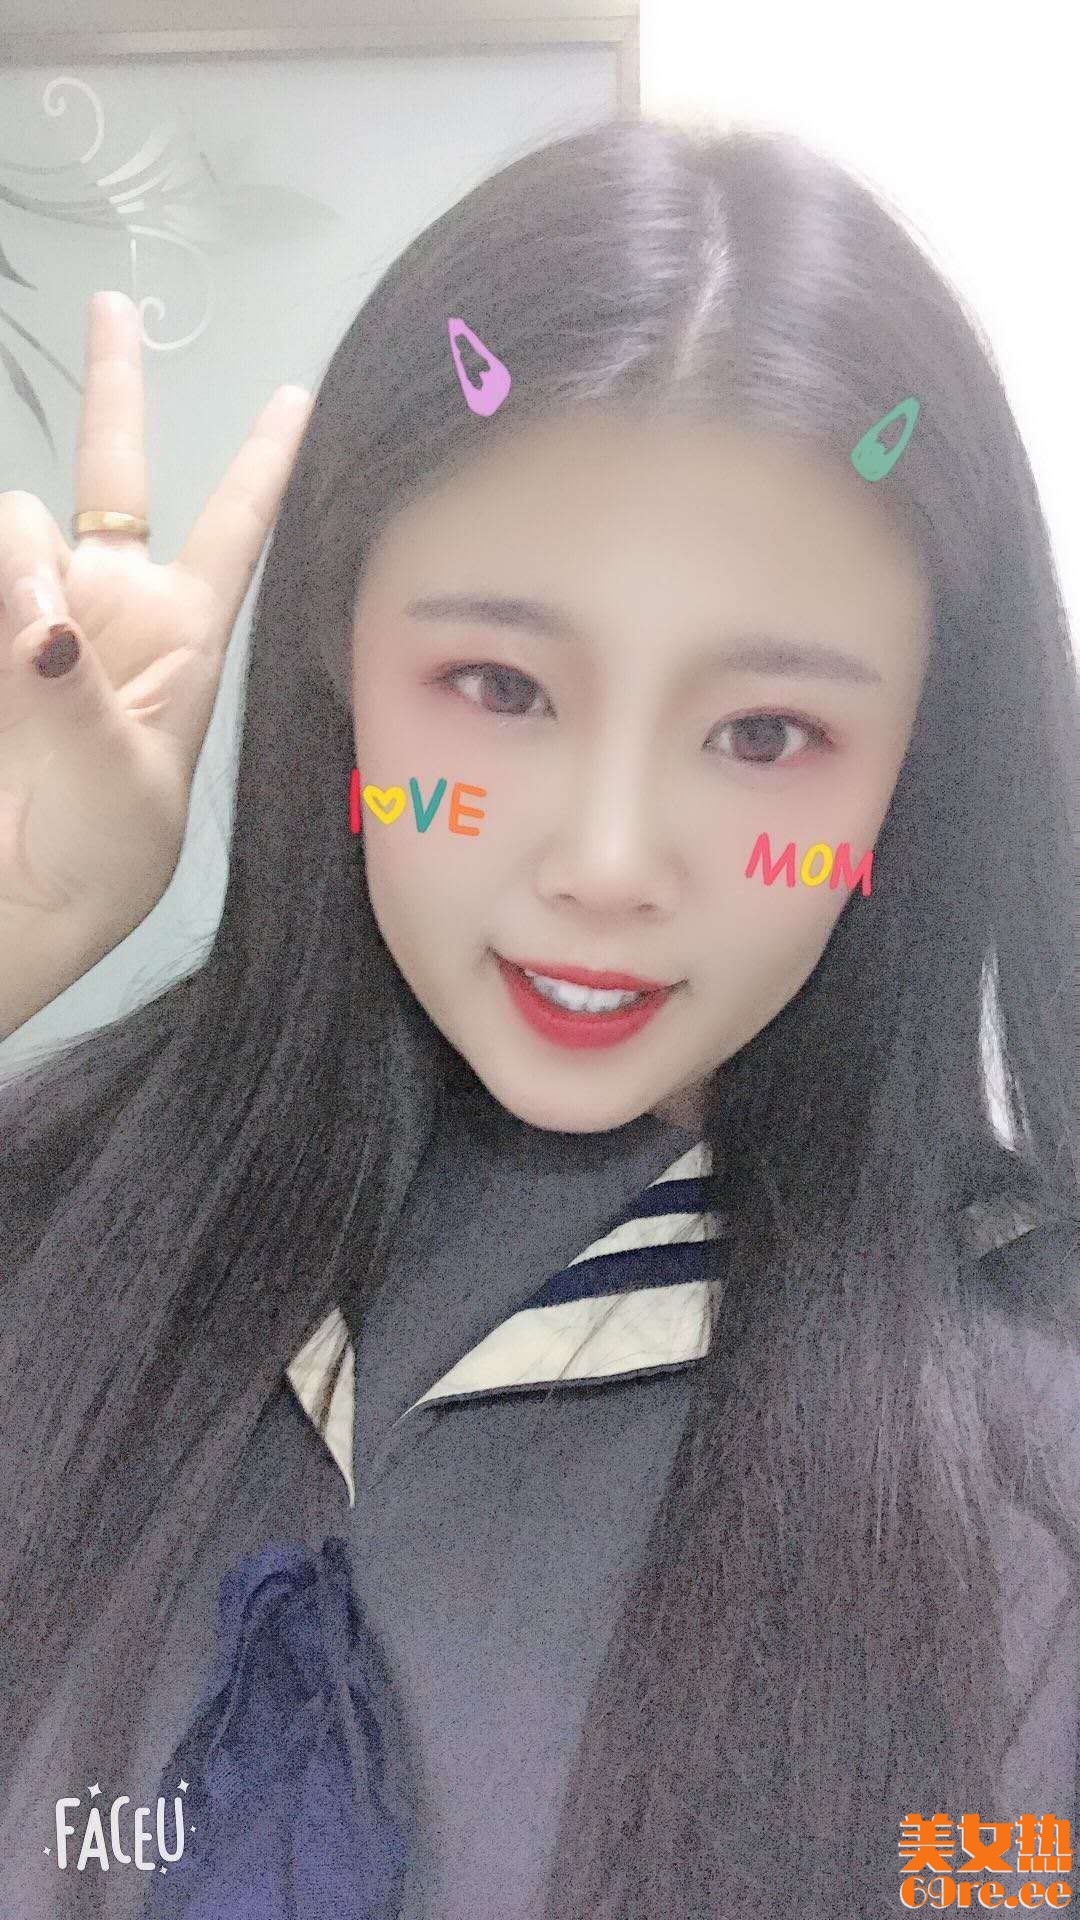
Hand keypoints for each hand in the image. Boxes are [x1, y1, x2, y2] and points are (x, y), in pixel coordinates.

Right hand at [0, 291, 312, 1028]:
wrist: (14, 907)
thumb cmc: (97, 862)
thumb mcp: (119, 778)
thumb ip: (74, 685)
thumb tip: (35, 611)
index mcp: (181, 639)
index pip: (236, 532)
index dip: (265, 465)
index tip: (299, 398)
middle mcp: (109, 609)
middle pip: (116, 475)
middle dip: (116, 390)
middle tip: (110, 311)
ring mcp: (35, 617)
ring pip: (17, 524)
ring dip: (17, 569)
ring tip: (27, 665)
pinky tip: (11, 653)